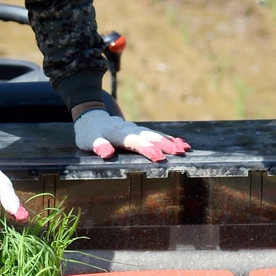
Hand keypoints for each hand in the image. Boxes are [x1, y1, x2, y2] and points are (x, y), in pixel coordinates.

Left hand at [73, 107, 190, 162]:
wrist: (92, 117)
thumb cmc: (89, 134)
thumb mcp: (89, 140)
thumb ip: (98, 145)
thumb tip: (106, 153)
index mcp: (119, 133)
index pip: (135, 142)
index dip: (147, 149)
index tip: (159, 158)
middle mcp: (131, 129)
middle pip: (150, 137)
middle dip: (165, 145)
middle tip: (180, 153)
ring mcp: (137, 129)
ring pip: (156, 135)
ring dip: (171, 142)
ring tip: (185, 149)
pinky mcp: (140, 131)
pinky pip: (157, 134)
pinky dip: (170, 139)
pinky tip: (182, 144)